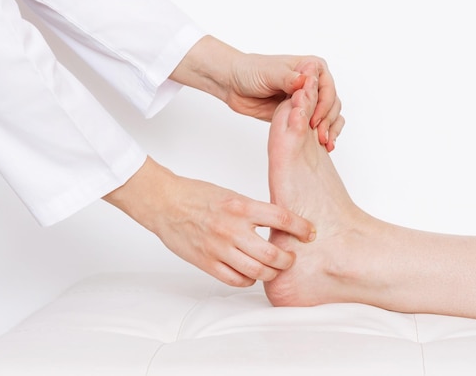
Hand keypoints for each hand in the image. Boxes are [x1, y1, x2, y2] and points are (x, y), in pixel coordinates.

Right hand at [103, 157, 315, 286]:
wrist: (165, 203)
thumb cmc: (196, 196)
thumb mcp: (232, 195)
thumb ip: (254, 210)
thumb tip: (279, 224)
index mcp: (241, 207)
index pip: (282, 218)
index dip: (301, 228)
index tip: (310, 233)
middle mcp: (232, 229)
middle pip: (273, 255)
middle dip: (289, 259)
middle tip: (291, 257)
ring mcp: (219, 249)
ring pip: (257, 272)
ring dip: (271, 273)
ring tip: (274, 268)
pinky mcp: (207, 263)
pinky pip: (236, 280)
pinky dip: (249, 279)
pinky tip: (251, 273)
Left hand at [227, 55, 344, 151]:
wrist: (235, 85)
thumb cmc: (251, 72)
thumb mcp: (269, 73)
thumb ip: (288, 78)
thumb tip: (304, 80)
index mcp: (311, 67)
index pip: (328, 88)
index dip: (324, 105)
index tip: (314, 120)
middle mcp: (313, 82)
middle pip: (332, 103)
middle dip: (328, 120)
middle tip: (320, 136)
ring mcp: (308, 98)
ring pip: (329, 115)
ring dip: (329, 129)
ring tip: (324, 143)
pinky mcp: (301, 112)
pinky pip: (318, 123)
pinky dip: (322, 133)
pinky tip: (322, 144)